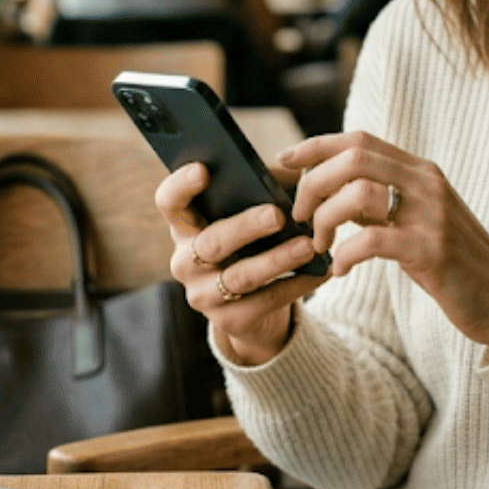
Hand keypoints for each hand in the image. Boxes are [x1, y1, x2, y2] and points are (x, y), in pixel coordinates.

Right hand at [158, 163, 327, 365]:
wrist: (253, 308)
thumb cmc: (251, 245)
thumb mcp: (247, 217)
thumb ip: (260, 190)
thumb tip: (294, 167)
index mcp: (185, 227)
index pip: (169, 202)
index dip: (181, 185)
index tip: (203, 169)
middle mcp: (185, 262)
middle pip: (210, 243)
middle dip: (245, 227)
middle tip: (277, 214)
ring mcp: (203, 295)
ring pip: (240, 276)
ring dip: (277, 259)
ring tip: (308, 246)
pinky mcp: (229, 321)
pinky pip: (265, 301)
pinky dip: (295, 285)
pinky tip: (318, 272)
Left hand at [283, 131, 488, 352]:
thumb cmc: (452, 264)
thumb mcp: (414, 222)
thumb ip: (379, 203)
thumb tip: (329, 192)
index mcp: (421, 172)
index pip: (360, 140)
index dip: (316, 145)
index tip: (283, 158)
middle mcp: (427, 184)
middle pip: (353, 158)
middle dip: (314, 184)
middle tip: (301, 216)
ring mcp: (432, 216)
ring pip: (358, 192)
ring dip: (325, 219)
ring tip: (320, 246)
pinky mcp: (433, 251)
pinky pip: (372, 241)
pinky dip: (344, 254)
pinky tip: (338, 269)